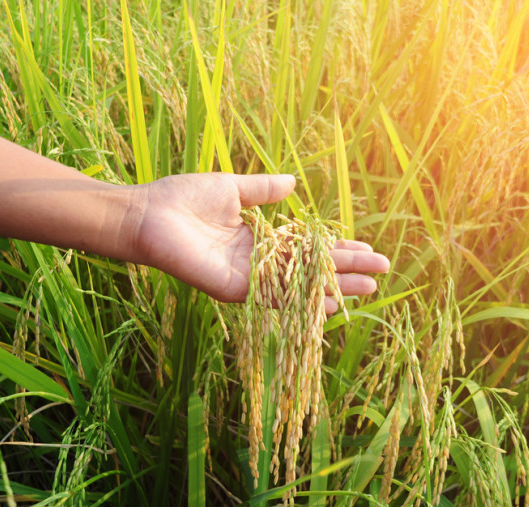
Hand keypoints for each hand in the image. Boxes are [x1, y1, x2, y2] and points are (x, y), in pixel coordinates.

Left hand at [132, 172, 389, 313]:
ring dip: (333, 287)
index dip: (336, 247)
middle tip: (381, 271)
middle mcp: (257, 262)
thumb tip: (294, 182)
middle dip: (346, 269)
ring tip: (369, 287)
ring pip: (299, 286)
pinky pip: (273, 298)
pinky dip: (301, 300)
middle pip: (310, 268)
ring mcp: (247, 277)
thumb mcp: (231, 189)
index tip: (366, 246)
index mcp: (258, 238)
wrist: (147, 214)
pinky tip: (329, 301)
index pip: (306, 246)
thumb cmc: (181, 199)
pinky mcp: (233, 288)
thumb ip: (262, 191)